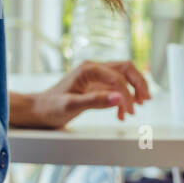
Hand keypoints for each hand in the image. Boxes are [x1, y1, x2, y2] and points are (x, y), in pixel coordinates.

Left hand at [31, 60, 150, 127]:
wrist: (38, 110)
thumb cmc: (50, 107)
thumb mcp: (71, 105)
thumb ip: (95, 100)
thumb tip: (119, 97)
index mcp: (88, 69)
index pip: (117, 77)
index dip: (127, 94)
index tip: (129, 111)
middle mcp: (94, 68)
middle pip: (126, 68)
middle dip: (139, 84)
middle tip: (145, 101)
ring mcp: (96, 76)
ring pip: (124, 76)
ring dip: (134, 90)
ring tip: (137, 107)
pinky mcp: (96, 86)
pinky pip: (117, 87)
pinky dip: (123, 98)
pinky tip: (121, 114)